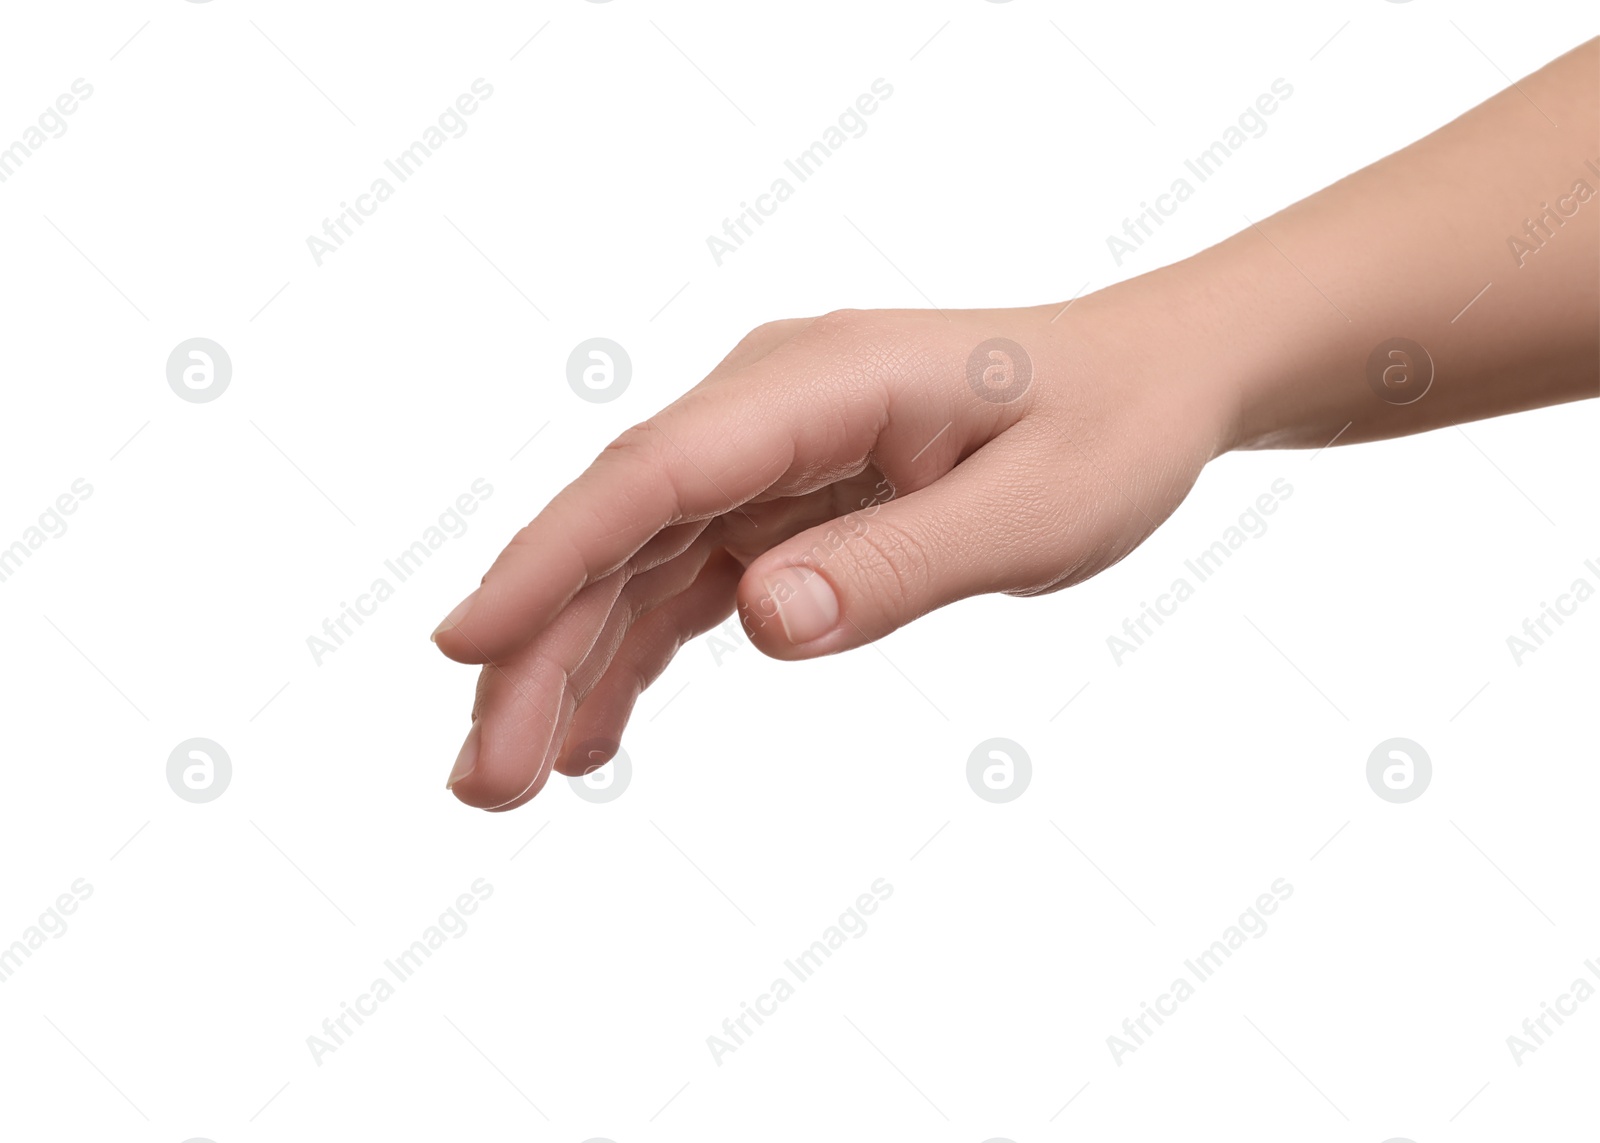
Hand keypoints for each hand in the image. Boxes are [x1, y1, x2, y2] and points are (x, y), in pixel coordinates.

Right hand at [432, 301, 1236, 809]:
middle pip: (618, 528)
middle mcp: (766, 407)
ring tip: (508, 781)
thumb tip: (763, 621)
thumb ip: (900, 564)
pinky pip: (680, 580)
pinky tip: (594, 735)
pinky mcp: (777, 499)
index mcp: (821, 382)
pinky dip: (631, 655)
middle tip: (480, 785)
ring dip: (565, 663)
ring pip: (630, 562)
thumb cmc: (1106, 430)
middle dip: (537, 647)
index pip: (656, 472)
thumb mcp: (1036, 510)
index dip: (552, 559)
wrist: (1143, 383)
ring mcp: (764, 453)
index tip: (465, 649)